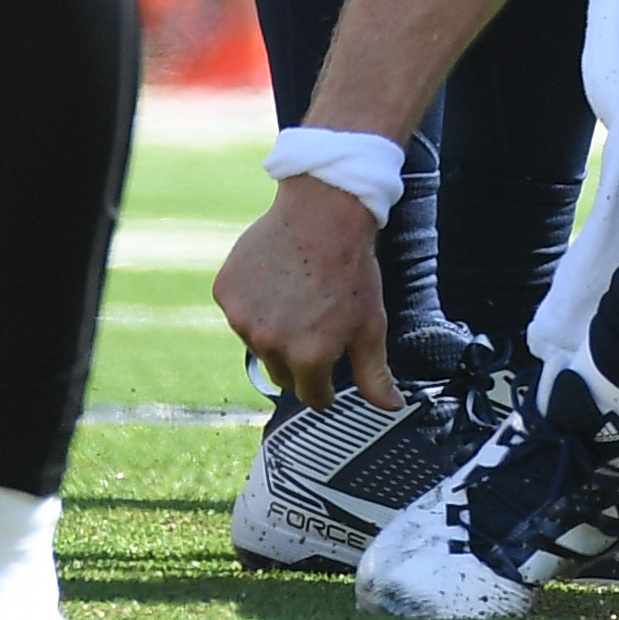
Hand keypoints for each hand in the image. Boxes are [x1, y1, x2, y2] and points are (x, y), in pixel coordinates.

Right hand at [215, 176, 401, 413]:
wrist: (323, 212)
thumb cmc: (352, 269)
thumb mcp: (371, 325)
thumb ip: (375, 374)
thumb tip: (392, 407)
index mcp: (307, 357)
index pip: (311, 396)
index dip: (325, 388)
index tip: (330, 375)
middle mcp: (269, 343)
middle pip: (282, 373)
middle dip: (299, 358)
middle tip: (316, 325)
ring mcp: (242, 317)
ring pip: (258, 342)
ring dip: (273, 331)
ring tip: (296, 298)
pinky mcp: (226, 292)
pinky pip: (238, 312)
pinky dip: (253, 303)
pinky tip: (274, 281)